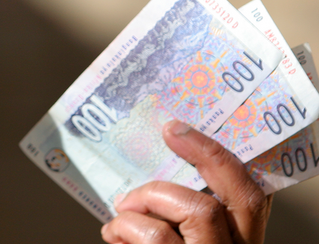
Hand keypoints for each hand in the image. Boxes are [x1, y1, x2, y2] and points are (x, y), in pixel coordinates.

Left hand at [100, 120, 271, 243]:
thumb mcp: (184, 239)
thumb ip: (180, 216)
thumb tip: (155, 178)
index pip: (248, 196)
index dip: (214, 157)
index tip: (177, 129)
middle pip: (215, 204)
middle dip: (172, 180)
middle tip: (146, 168)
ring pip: (180, 219)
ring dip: (141, 208)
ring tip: (121, 219)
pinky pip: (150, 240)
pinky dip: (123, 230)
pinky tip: (114, 237)